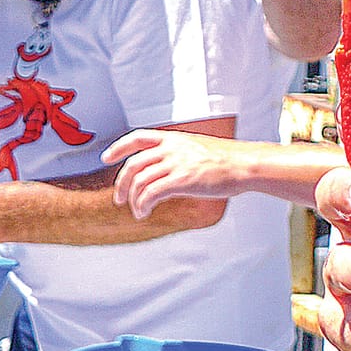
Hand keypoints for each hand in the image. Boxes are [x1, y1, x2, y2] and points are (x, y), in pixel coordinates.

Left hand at [103, 128, 246, 218]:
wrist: (245, 164)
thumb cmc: (227, 160)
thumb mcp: (198, 147)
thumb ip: (179, 153)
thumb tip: (165, 168)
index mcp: (174, 138)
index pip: (137, 137)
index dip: (118, 148)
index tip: (105, 158)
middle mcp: (171, 148)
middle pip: (133, 164)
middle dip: (121, 184)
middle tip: (119, 198)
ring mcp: (176, 163)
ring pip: (140, 182)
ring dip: (133, 199)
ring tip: (138, 211)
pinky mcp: (181, 180)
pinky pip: (151, 194)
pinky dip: (143, 205)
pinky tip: (145, 212)